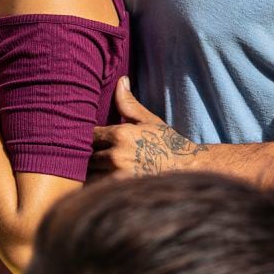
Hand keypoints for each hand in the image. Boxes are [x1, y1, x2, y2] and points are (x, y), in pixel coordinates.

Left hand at [90, 78, 207, 179]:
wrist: (187, 169)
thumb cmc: (167, 143)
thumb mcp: (148, 121)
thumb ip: (128, 104)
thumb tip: (121, 80)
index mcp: (119, 135)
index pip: (88, 135)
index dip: (88, 137)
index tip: (93, 139)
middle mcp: (115, 155)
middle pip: (86, 155)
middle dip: (88, 155)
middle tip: (95, 155)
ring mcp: (117, 176)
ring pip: (89, 174)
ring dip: (92, 172)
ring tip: (98, 170)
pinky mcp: (120, 192)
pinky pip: (98, 189)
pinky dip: (98, 186)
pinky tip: (105, 183)